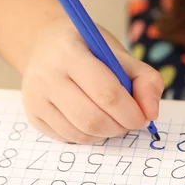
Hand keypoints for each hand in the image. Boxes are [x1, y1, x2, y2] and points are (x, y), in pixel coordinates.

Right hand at [21, 17, 163, 143]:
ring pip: (81, 134)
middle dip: (120, 127)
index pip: (106, 93)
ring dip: (107, 133)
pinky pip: (69, 139)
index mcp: (69, 53)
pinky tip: (94, 120)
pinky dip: (90, 136)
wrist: (47, 45)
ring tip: (113, 119)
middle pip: (92, 119)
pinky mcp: (33, 116)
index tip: (143, 117)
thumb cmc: (90, 50)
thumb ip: (146, 80)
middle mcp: (46, 76)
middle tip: (130, 121)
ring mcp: (35, 98)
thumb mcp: (120, 54)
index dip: (131, 112)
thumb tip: (151, 114)